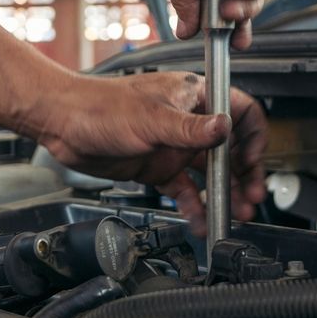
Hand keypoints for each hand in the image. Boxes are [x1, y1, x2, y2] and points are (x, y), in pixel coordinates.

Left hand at [40, 72, 266, 234]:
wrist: (64, 123)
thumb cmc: (101, 106)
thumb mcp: (151, 118)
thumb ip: (191, 128)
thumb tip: (225, 128)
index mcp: (193, 96)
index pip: (240, 111)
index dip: (252, 136)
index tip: (252, 161)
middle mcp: (188, 120)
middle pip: (231, 148)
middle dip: (244, 174)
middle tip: (252, 198)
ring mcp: (173, 145)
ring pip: (210, 173)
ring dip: (225, 193)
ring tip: (235, 213)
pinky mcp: (158, 166)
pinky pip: (185, 189)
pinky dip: (195, 206)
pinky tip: (200, 221)